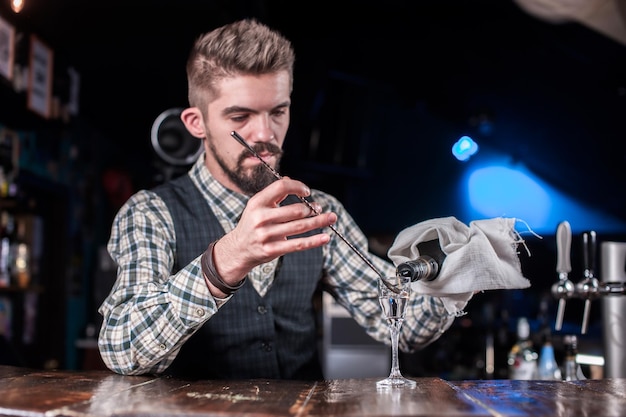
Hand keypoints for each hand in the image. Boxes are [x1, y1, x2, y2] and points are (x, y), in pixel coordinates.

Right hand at [211, 177, 336, 284]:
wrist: (238, 249)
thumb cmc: (252, 223)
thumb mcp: (257, 206)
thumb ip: (273, 194)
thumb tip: (289, 179)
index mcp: (258, 202)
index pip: (281, 187)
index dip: (298, 186)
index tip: (307, 192)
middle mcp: (261, 217)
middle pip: (295, 209)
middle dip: (312, 208)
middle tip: (320, 208)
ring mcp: (266, 234)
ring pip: (300, 226)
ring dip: (319, 221)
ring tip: (331, 218)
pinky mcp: (272, 249)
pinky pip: (298, 244)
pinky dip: (314, 241)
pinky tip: (325, 237)